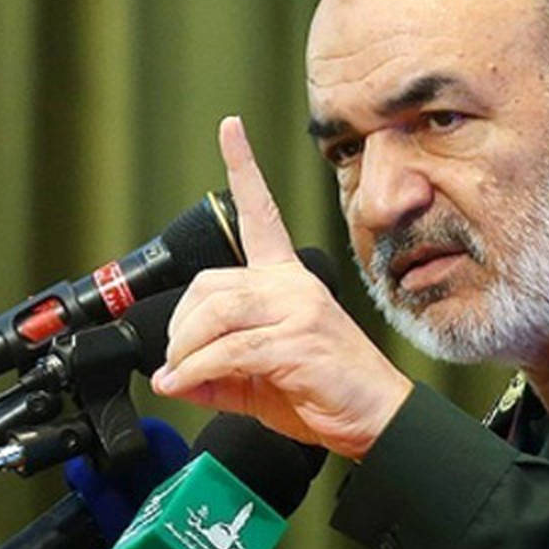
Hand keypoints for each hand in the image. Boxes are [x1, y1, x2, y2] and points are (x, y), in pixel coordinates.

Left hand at [151, 116, 413, 459]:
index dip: (244, 167)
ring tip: (179, 375)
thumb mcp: (258, 377)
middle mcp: (292, 285)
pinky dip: (197, 371)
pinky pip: (229, 349)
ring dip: (184, 350)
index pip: (262, 214)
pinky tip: (187, 384)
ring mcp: (298, 308)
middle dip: (179, 326)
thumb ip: (217, 368)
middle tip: (174, 361)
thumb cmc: (325, 392)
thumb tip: (171, 376)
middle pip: (211, 282)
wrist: (376, 420)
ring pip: (216, 313)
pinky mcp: (298, 340)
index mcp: (287, 280)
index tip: (230, 127)